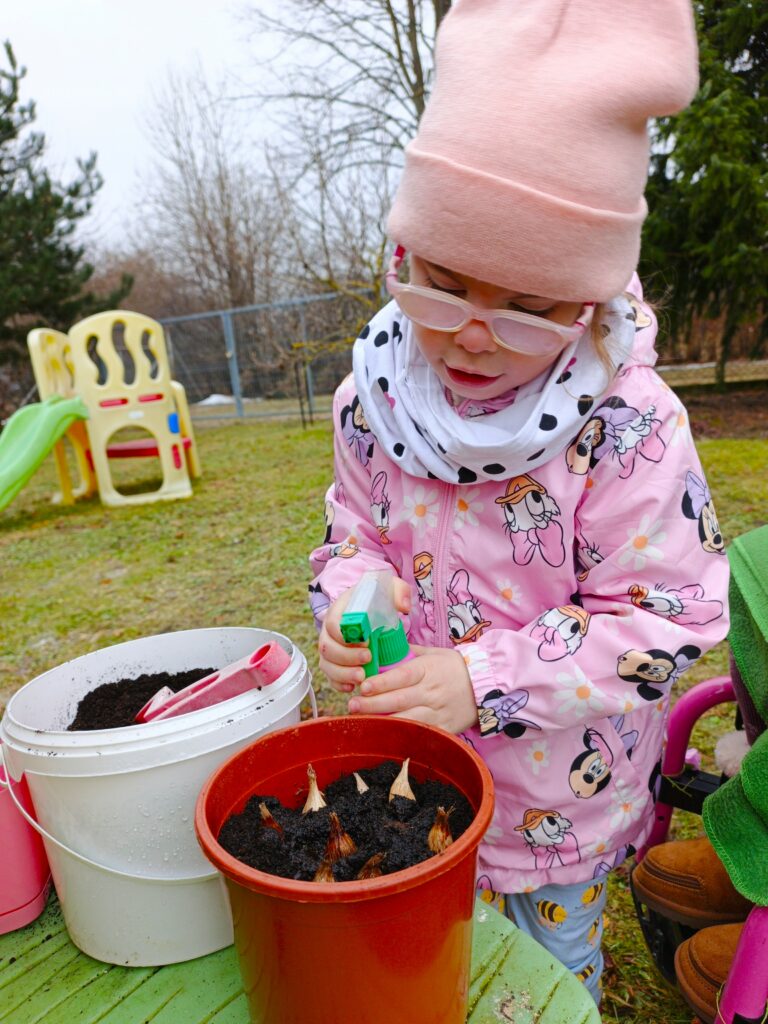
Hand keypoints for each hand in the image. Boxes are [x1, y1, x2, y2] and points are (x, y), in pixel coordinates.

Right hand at [318, 577, 411, 692]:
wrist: (371, 608)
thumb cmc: (379, 599)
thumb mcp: (391, 589)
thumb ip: (399, 592)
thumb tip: (404, 607)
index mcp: (339, 611)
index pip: (333, 624)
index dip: (346, 635)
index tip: (367, 640)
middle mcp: (329, 631)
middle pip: (327, 647)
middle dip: (346, 657)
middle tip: (368, 659)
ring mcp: (330, 648)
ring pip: (327, 664)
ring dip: (343, 673)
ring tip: (362, 677)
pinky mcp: (333, 663)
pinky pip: (329, 677)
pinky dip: (338, 684)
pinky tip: (352, 687)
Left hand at [347, 645, 478, 733]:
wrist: (485, 687)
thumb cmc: (455, 667)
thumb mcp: (434, 653)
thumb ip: (409, 652)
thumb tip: (383, 648)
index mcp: (428, 670)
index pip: (402, 676)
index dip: (381, 682)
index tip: (363, 686)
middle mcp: (431, 691)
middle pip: (398, 699)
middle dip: (372, 703)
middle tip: (352, 705)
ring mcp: (437, 711)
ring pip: (406, 718)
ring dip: (381, 720)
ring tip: (361, 720)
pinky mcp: (442, 728)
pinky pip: (419, 732)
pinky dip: (400, 734)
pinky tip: (383, 734)